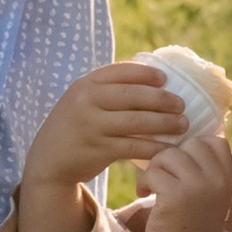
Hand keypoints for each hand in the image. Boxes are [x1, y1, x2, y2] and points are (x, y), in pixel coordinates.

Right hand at [25, 62, 199, 191]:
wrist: (48, 160)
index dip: (145, 74)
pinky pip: (134, 146)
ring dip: (165, 123)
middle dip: (162, 99)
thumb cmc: (74, 126)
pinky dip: (155, 147)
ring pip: (137, 121)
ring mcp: (92, 126)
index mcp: (85, 84)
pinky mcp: (99, 150)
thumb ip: (106, 89)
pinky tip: (169, 149)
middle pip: (132, 96)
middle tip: (182, 104)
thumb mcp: (81, 100)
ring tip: (183, 125)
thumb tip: (148, 77)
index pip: (120, 71)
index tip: (165, 79)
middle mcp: (86, 101)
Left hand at [134, 123, 231, 231]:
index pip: (215, 140)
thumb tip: (180, 137)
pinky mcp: (175, 194)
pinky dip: (144, 182)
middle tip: (164, 175)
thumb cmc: (193, 224)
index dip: (195, 145)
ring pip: (168, 155)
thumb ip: (204, 168)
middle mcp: (216, 178)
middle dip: (171, 156)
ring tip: (154, 186)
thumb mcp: (210, 193)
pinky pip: (153, 172)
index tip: (182, 161)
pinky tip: (145, 194)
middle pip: (189, 143)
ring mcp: (197, 185)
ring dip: (155, 169)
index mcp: (226, 176)